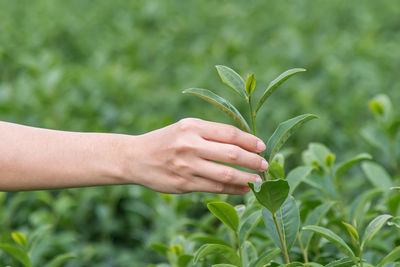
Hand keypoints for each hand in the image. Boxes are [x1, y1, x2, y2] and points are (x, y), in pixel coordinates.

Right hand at [126, 118, 267, 193]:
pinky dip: (233, 190)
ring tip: (259, 180)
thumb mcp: (185, 127)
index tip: (262, 146)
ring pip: (225, 174)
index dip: (249, 140)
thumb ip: (210, 132)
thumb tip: (243, 142)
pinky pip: (215, 188)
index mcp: (192, 127)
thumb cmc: (166, 141)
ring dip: (247, 178)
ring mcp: (187, 166)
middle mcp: (190, 145)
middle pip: (231, 153)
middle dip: (253, 160)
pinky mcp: (184, 185)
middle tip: (265, 164)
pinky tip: (243, 189)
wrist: (135, 158)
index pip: (229, 133)